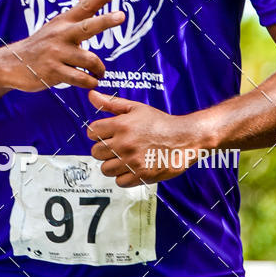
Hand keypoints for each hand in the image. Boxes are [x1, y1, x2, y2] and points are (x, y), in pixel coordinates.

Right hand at [2, 0, 124, 91]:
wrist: (11, 64)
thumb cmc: (40, 44)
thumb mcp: (56, 24)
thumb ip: (76, 11)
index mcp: (64, 22)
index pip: (85, 6)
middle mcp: (61, 35)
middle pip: (88, 26)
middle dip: (105, 20)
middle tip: (121, 16)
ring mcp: (56, 53)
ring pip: (89, 59)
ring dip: (100, 69)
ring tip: (100, 74)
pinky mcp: (53, 72)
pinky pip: (80, 78)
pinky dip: (89, 82)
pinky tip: (90, 82)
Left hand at [87, 90, 202, 187]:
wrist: (185, 138)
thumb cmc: (160, 122)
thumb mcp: (136, 108)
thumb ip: (111, 103)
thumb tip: (91, 95)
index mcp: (121, 125)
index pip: (92, 132)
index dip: (98, 133)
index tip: (107, 134)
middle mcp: (124, 143)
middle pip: (95, 152)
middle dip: (104, 149)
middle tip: (117, 146)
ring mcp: (132, 161)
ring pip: (105, 169)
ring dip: (112, 164)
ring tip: (124, 158)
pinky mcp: (140, 175)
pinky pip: (119, 181)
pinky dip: (124, 176)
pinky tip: (132, 167)